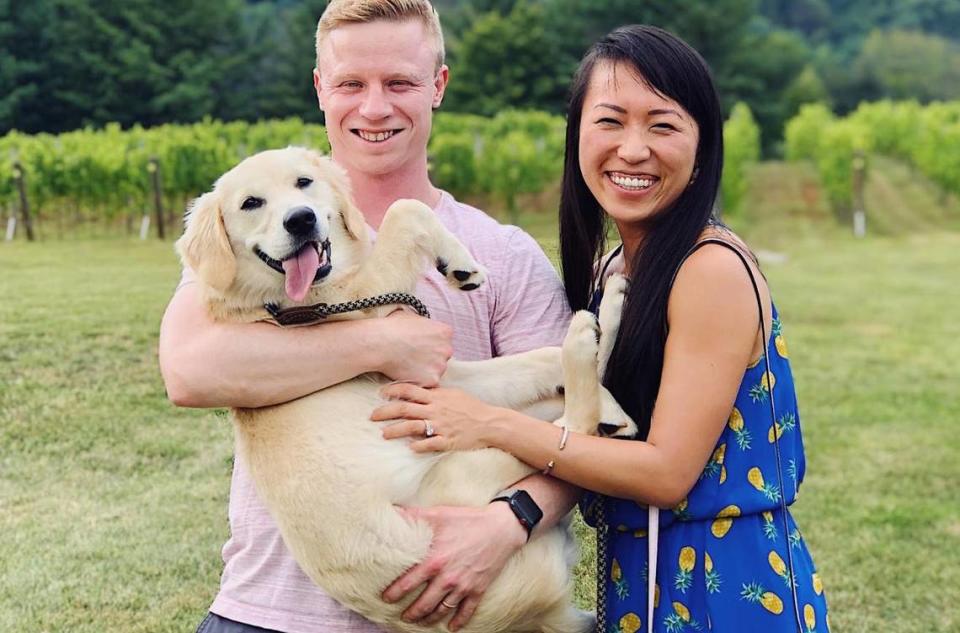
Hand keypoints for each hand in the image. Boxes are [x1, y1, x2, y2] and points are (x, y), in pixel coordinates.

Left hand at [371, 383, 499, 451]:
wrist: (490, 423)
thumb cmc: (471, 407)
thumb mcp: (453, 394)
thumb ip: (435, 393)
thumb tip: (418, 391)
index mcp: (436, 397)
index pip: (409, 390)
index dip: (392, 391)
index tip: (380, 394)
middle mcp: (436, 410)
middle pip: (405, 409)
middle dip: (386, 412)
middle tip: (372, 416)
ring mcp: (441, 426)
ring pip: (413, 427)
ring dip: (396, 430)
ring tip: (384, 434)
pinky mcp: (447, 440)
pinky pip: (430, 444)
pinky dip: (419, 446)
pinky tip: (410, 448)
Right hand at [376, 311, 452, 386]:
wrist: (380, 343)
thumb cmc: (392, 327)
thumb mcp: (413, 316)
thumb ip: (424, 324)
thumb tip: (421, 326)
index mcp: (445, 332)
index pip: (443, 340)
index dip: (430, 343)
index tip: (418, 345)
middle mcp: (447, 348)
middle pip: (442, 356)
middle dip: (431, 357)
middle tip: (413, 357)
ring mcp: (441, 365)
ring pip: (436, 370)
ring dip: (425, 370)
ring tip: (408, 365)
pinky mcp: (432, 380)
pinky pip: (428, 382)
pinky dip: (419, 380)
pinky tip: (407, 373)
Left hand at [384, 504, 527, 630]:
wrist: (501, 527)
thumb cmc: (467, 519)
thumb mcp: (438, 514)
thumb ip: (413, 516)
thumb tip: (391, 512)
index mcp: (433, 561)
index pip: (407, 583)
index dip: (394, 593)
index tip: (386, 598)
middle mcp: (446, 578)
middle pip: (423, 604)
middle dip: (411, 613)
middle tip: (403, 617)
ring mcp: (463, 586)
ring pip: (441, 611)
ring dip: (429, 620)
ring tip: (420, 623)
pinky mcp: (478, 589)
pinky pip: (466, 611)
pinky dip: (458, 622)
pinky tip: (451, 627)